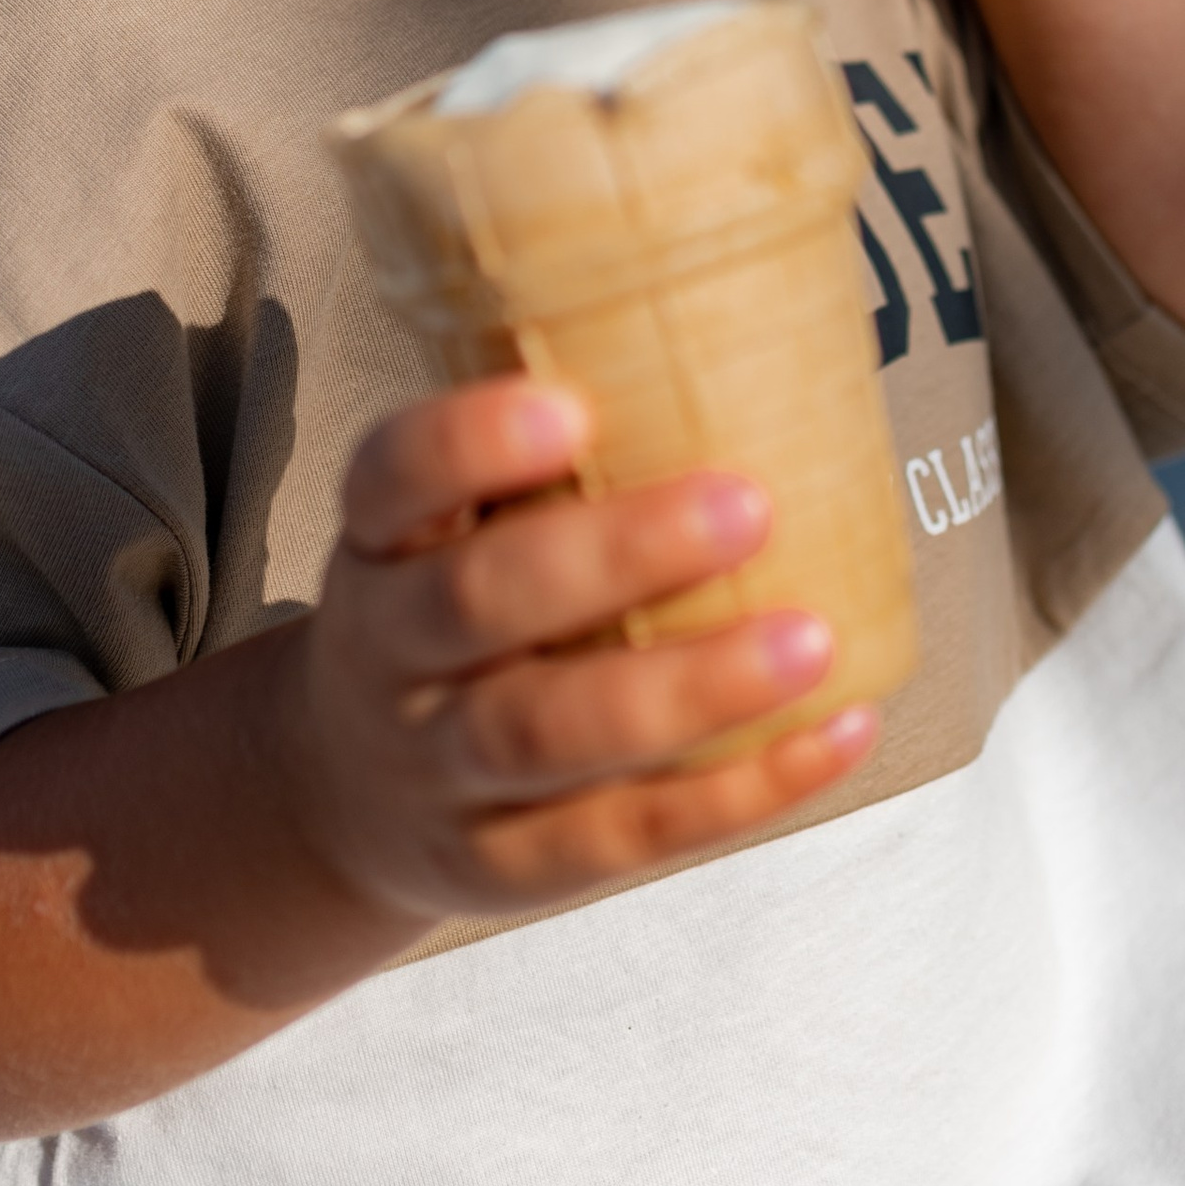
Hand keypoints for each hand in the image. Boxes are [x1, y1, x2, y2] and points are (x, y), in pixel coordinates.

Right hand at [279, 378, 877, 923]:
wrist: (342, 792)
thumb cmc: (451, 602)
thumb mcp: (450, 523)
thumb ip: (550, 457)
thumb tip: (753, 320)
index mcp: (381, 542)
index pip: (392, 477)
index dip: (467, 442)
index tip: (570, 406)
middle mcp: (391, 655)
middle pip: (480, 606)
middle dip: (617, 556)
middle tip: (752, 504)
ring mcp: (438, 770)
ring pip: (548, 736)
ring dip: (691, 690)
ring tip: (813, 639)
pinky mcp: (501, 865)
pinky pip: (619, 836)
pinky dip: (741, 791)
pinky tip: (841, 732)